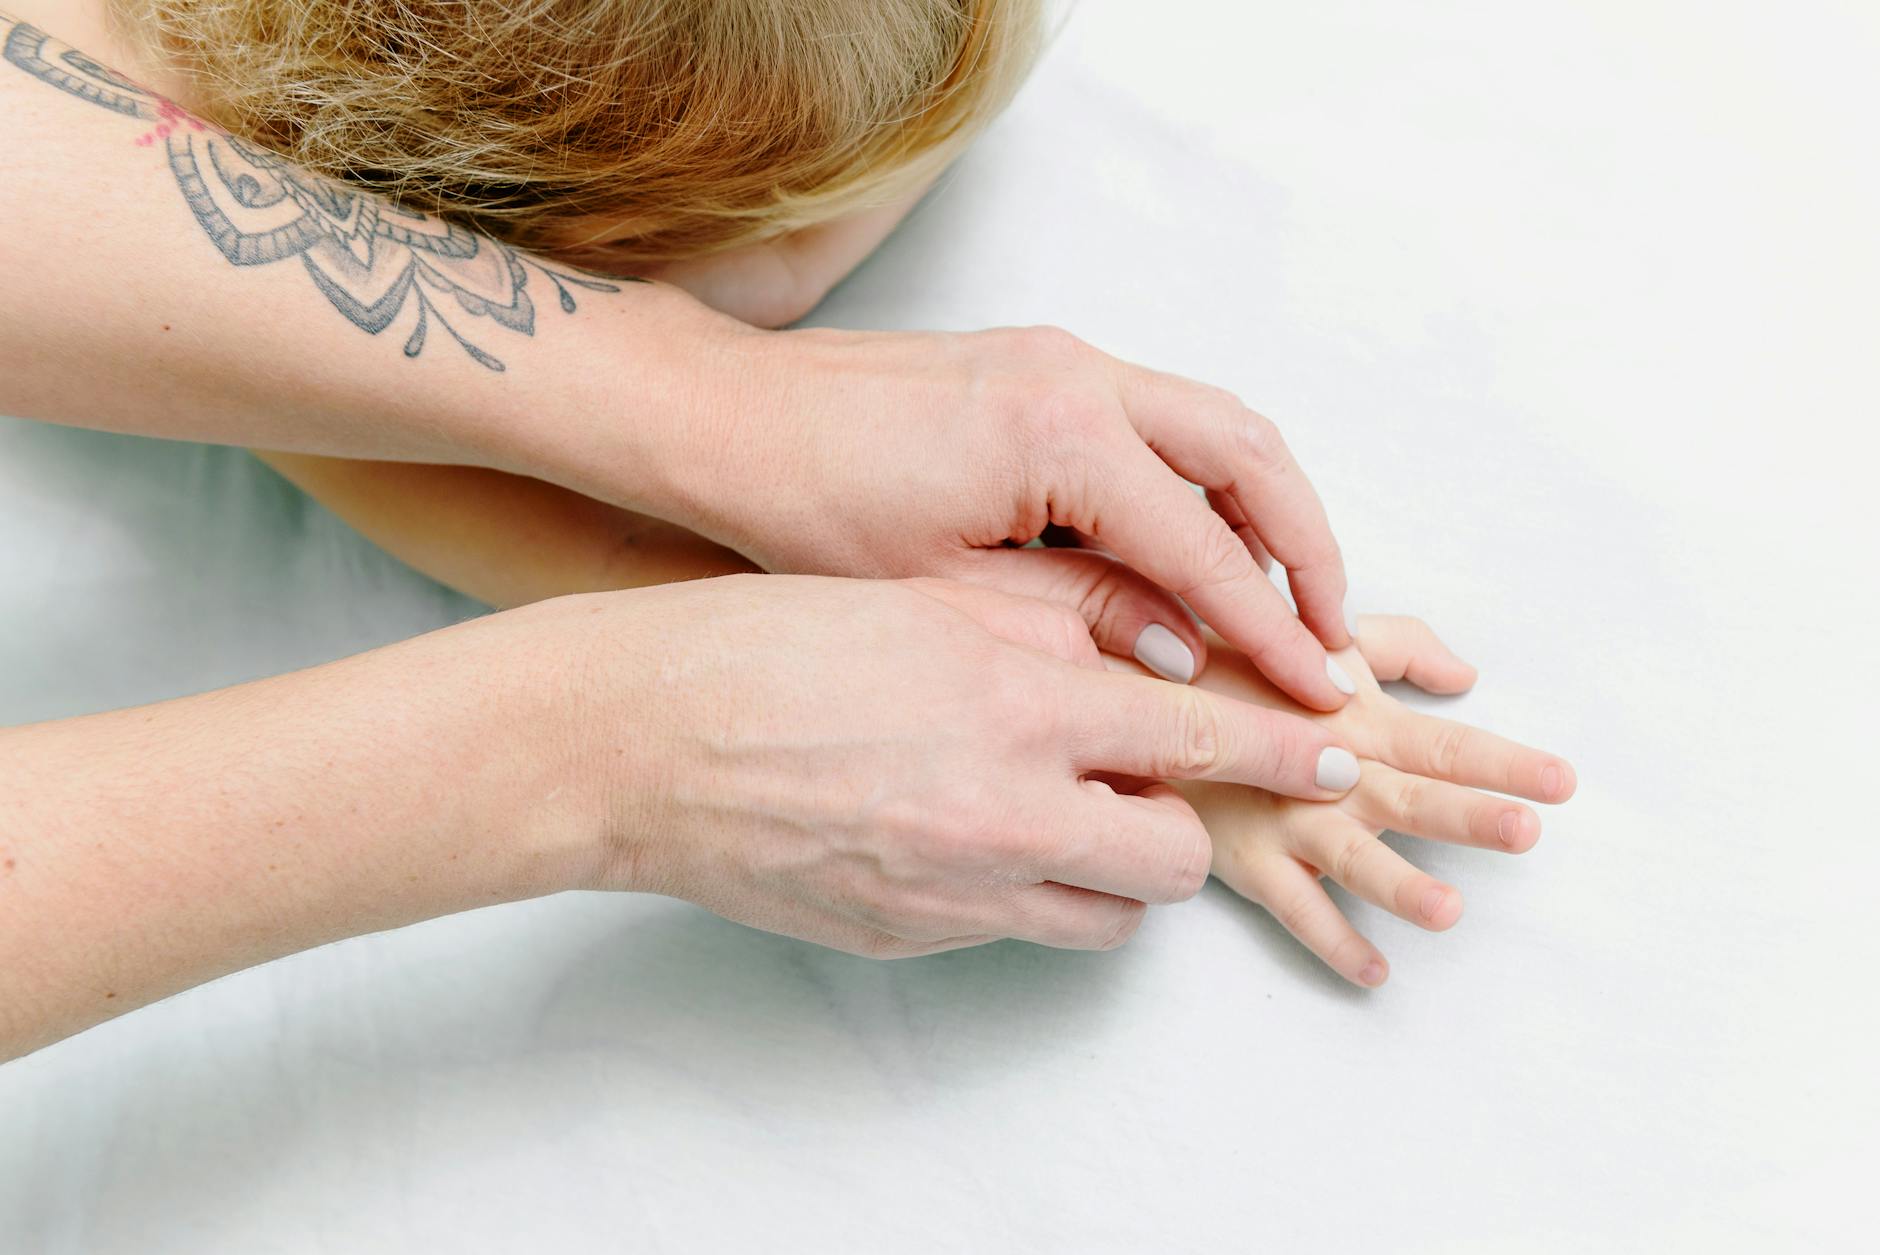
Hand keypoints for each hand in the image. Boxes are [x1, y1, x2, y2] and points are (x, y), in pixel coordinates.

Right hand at [559, 574, 1364, 956]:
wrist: (647, 737)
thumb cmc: (777, 644)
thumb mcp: (933, 597)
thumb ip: (1064, 623)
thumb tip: (1160, 651)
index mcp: (1021, 703)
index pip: (1203, 737)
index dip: (1285, 746)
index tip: (1336, 751)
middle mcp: (1007, 810)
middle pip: (1175, 859)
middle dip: (1185, 826)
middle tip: (1147, 785)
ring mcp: (959, 888)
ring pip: (1107, 916)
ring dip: (1113, 872)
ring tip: (1063, 816)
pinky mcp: (914, 937)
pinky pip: (1019, 932)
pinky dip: (1029, 893)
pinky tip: (972, 837)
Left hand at [655, 323, 1353, 710]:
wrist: (732, 418)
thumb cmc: (810, 505)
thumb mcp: (948, 593)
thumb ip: (1080, 622)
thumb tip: (1183, 651)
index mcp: (1060, 435)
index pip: (1202, 546)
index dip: (1267, 629)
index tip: (1316, 689)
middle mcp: (1079, 375)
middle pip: (1248, 452)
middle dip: (1306, 545)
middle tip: (1333, 634)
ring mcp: (1064, 357)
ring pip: (1215, 422)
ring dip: (1265, 505)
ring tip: (1289, 595)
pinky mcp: (1043, 362)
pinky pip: (1163, 414)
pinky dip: (1205, 478)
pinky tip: (1203, 543)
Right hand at [1164, 616, 1576, 985]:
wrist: (1129, 696)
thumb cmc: (1229, 664)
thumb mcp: (1316, 637)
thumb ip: (1397, 646)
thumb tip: (1465, 674)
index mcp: (1354, 718)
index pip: (1443, 742)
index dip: (1504, 760)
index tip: (1565, 782)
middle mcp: (1328, 770)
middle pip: (1410, 796)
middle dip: (1468, 814)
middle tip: (1526, 831)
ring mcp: (1285, 819)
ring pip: (1352, 858)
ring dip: (1400, 885)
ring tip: (1449, 913)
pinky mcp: (1246, 858)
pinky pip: (1294, 910)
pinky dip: (1333, 943)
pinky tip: (1376, 973)